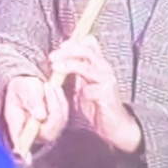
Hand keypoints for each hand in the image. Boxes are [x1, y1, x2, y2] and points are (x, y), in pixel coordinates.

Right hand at [3, 74, 68, 163]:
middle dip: (52, 107)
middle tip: (46, 86)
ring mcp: (48, 130)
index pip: (20, 144)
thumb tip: (40, 116)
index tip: (25, 159)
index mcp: (17, 127)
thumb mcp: (22, 88)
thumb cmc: (21, 90)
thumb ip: (30, 100)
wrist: (29, 87)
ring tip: (47, 85)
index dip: (22, 152)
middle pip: (48, 131)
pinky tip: (54, 89)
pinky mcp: (58, 124)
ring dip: (56, 100)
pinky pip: (65, 113)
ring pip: (59, 120)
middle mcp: (34, 134)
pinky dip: (61, 99)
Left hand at [49, 37, 141, 152]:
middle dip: (67, 51)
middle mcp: (104, 68)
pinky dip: (79, 90)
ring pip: (87, 65)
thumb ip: (75, 74)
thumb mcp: (82, 86)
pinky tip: (74, 95)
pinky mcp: (107, 92)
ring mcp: (107, 79)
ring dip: (69, 64)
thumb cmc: (98, 106)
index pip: (90, 44)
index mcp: (99, 65)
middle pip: (87, 50)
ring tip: (55, 67)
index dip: (74, 42)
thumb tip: (59, 63)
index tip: (60, 46)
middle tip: (53, 56)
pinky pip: (90, 88)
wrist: (114, 125)